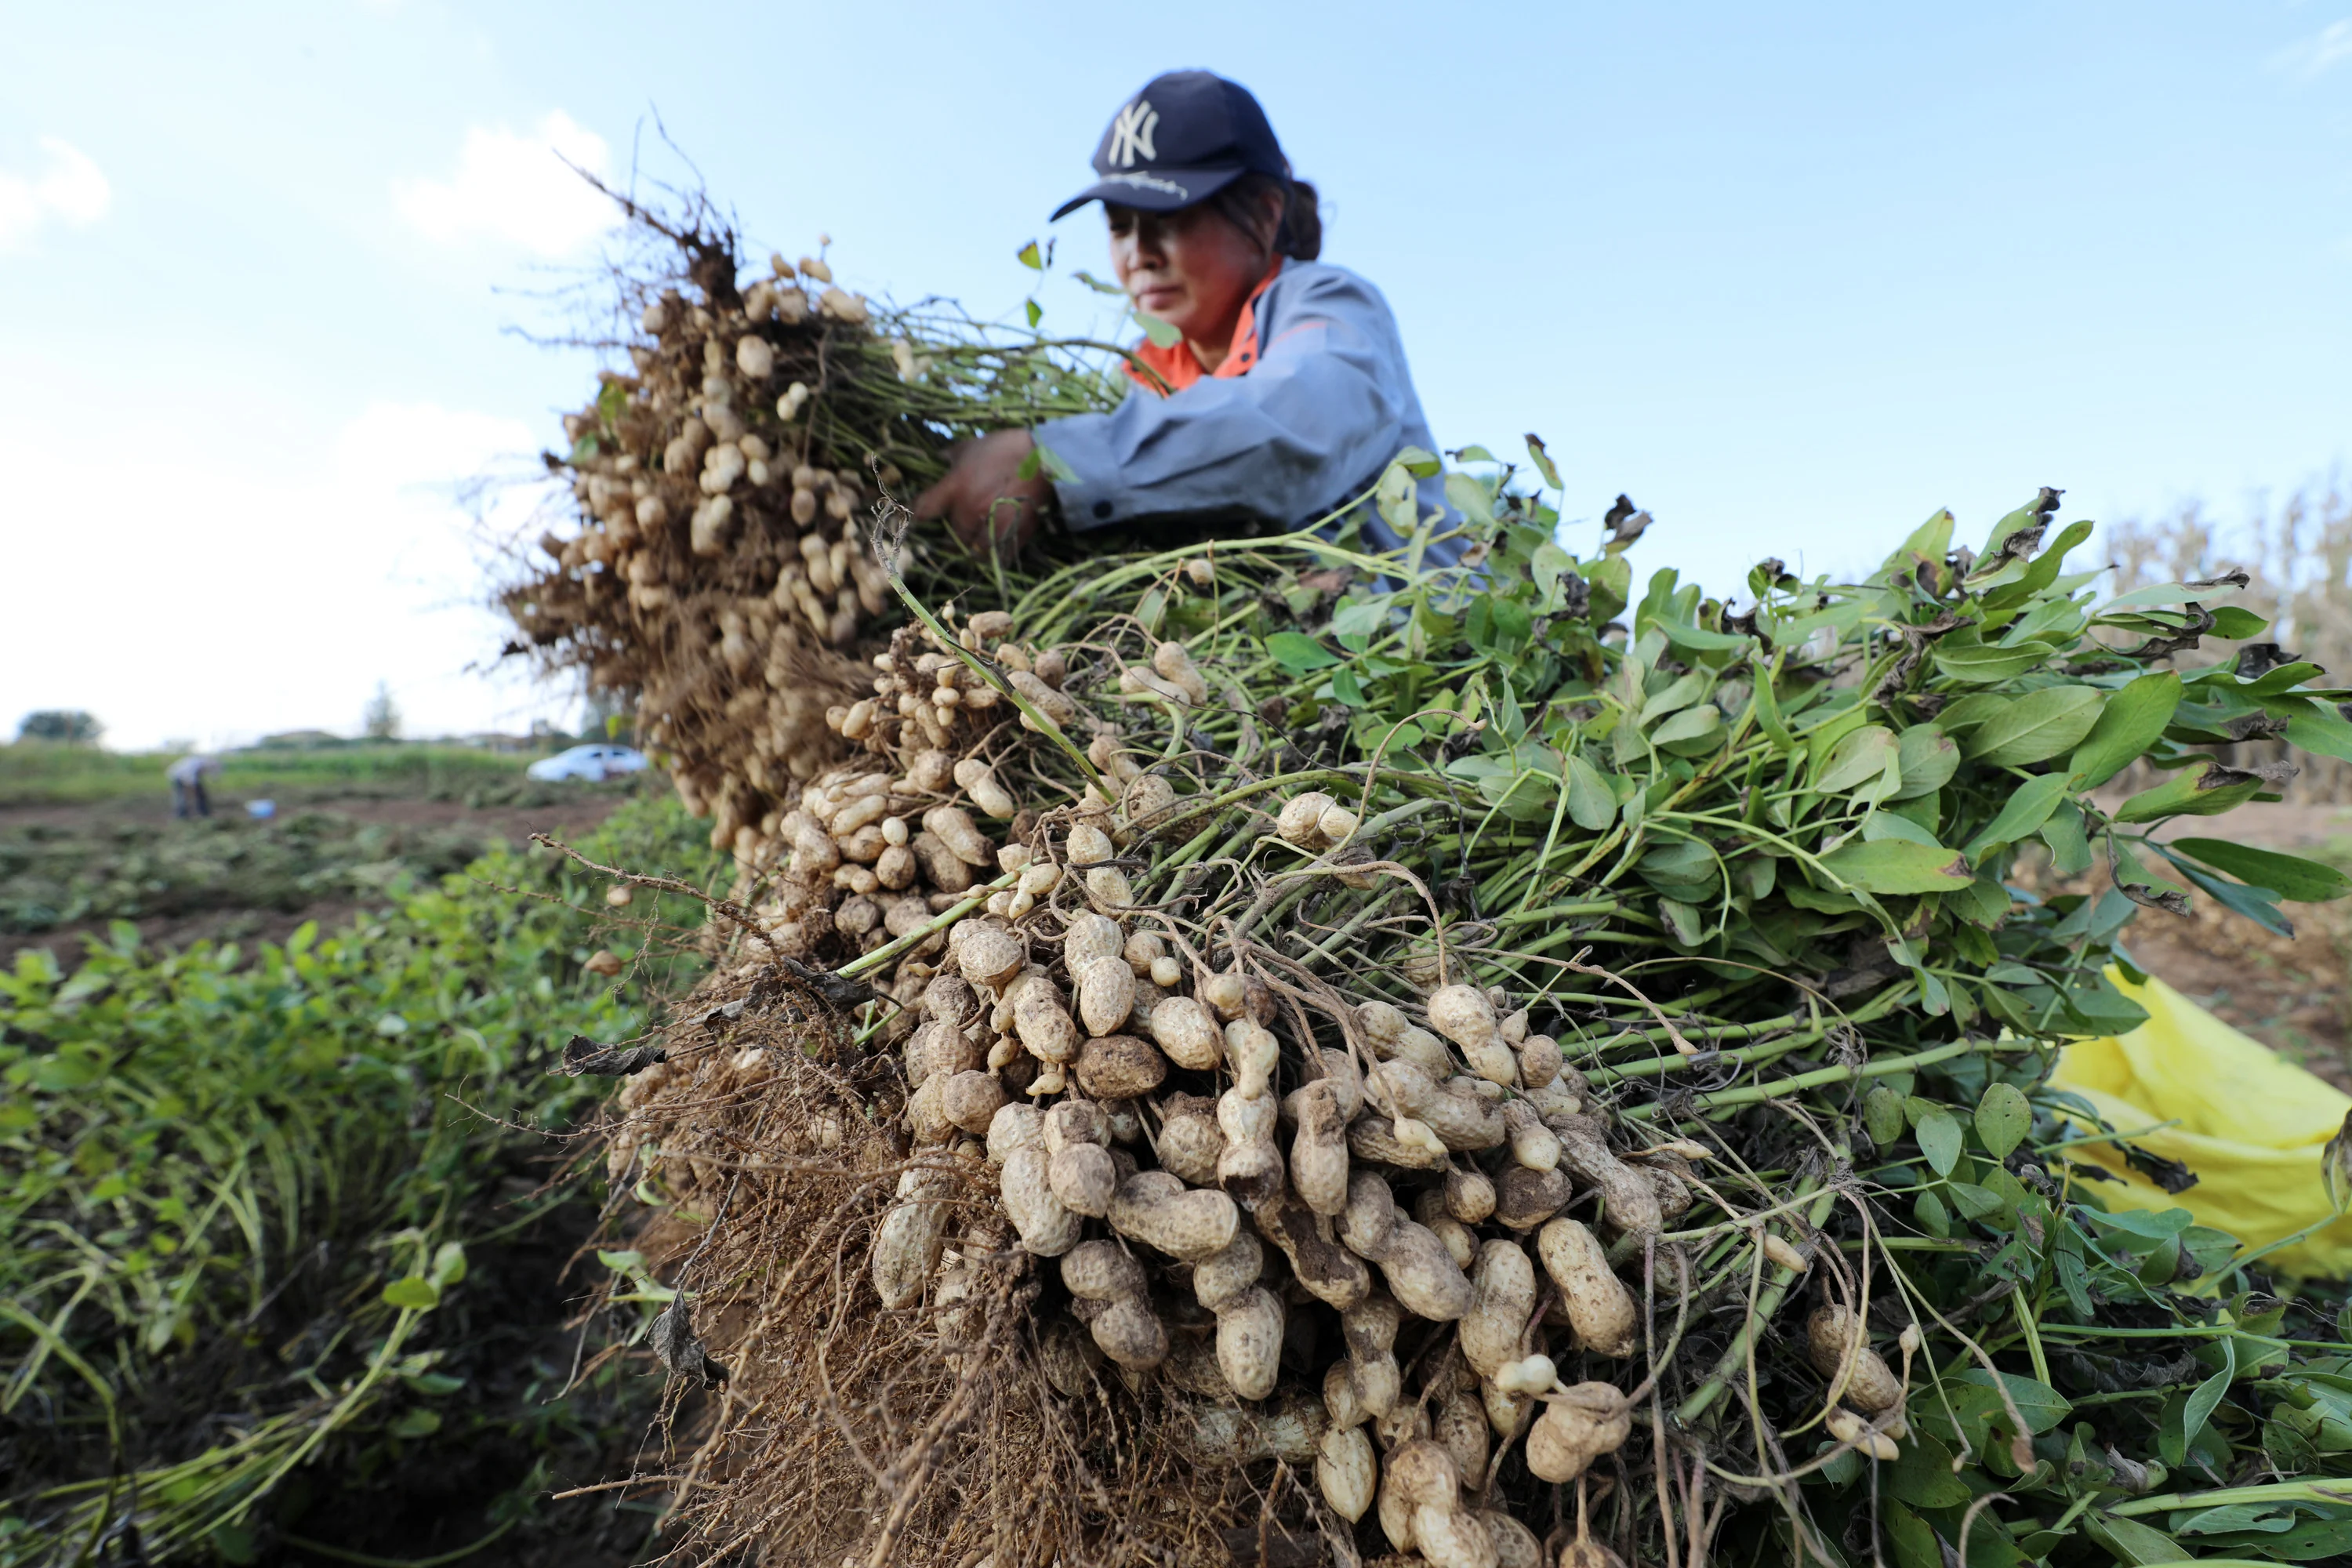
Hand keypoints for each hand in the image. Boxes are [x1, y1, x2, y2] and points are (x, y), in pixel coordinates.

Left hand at [913, 430, 1055, 553]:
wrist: (1044, 458)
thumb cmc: (1005, 448)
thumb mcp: (972, 446)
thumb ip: (952, 457)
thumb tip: (939, 459)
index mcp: (956, 487)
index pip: (923, 511)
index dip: (919, 516)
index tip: (923, 517)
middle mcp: (970, 510)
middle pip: (950, 537)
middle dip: (953, 534)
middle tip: (958, 529)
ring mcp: (992, 526)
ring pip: (973, 550)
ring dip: (973, 547)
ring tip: (977, 540)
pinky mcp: (1013, 535)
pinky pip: (998, 555)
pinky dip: (995, 553)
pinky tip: (995, 545)